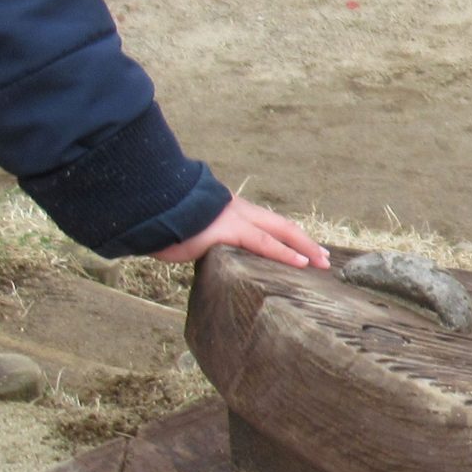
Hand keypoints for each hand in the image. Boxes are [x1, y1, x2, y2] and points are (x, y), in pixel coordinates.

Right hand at [154, 196, 328, 269]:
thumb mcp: (192, 229)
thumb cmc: (163, 221)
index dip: (289, 236)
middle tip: (325, 258)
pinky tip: (300, 263)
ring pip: (280, 232)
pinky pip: (264, 244)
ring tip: (321, 263)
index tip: (306, 249)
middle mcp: (239, 212)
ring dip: (304, 248)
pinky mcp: (228, 231)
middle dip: (306, 242)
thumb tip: (210, 252)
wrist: (146, 207)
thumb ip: (209, 239)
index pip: (268, 224)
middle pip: (282, 226)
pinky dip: (284, 253)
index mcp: (232, 211)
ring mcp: (236, 219)